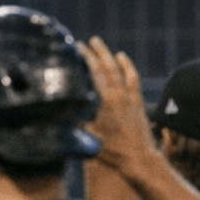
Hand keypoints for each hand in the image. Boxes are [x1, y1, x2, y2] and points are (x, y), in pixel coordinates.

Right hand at [81, 37, 168, 183]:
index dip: (88, 58)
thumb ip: (77, 122)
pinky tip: (124, 60)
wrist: (139, 158)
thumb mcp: (89, 137)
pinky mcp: (138, 102)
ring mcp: (131, 97)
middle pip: (109, 67)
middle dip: (99, 52)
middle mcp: (120, 95)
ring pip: (122, 70)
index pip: (96, 73)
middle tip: (90, 41)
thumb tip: (60, 113)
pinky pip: (133, 78)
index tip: (79, 48)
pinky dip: (128, 67)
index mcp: (107, 101)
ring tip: (104, 47)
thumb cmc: (113, 151)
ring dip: (112, 57)